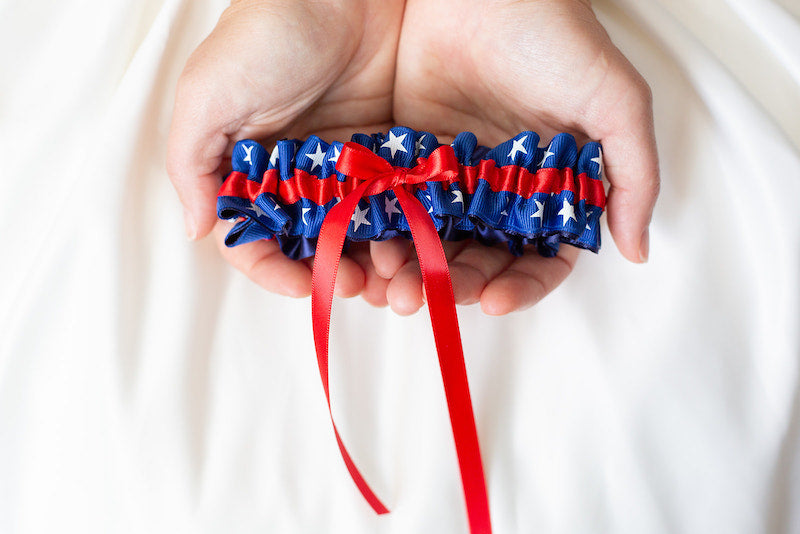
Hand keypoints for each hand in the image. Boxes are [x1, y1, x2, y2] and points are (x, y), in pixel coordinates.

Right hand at [167, 0, 404, 304]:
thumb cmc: (265, 35)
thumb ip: (191, 163)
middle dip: (326, 273)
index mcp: (246, 166)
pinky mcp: (384, 153)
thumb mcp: (207, 93)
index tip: (298, 285)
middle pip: (306, 244)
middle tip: (354, 287)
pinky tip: (413, 243)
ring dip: (367, 260)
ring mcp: (341, 166)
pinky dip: (399, 228)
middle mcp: (292, 174)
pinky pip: (391, 203)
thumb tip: (194, 228)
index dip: (269, 267)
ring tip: (390, 275)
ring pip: (351, 232)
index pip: (250, 235)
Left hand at [372, 0, 658, 314]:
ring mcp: (456, 176)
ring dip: (419, 270)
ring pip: (438, 240)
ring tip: (398, 287)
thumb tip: (639, 249)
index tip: (496, 301)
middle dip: (461, 284)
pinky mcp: (413, 155)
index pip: (542, 256)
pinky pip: (400, 206)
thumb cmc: (555, 37)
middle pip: (483, 257)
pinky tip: (374, 253)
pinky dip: (388, 234)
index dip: (522, 284)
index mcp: (552, 188)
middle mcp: (504, 191)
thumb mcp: (615, 100)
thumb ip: (632, 174)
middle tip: (435, 297)